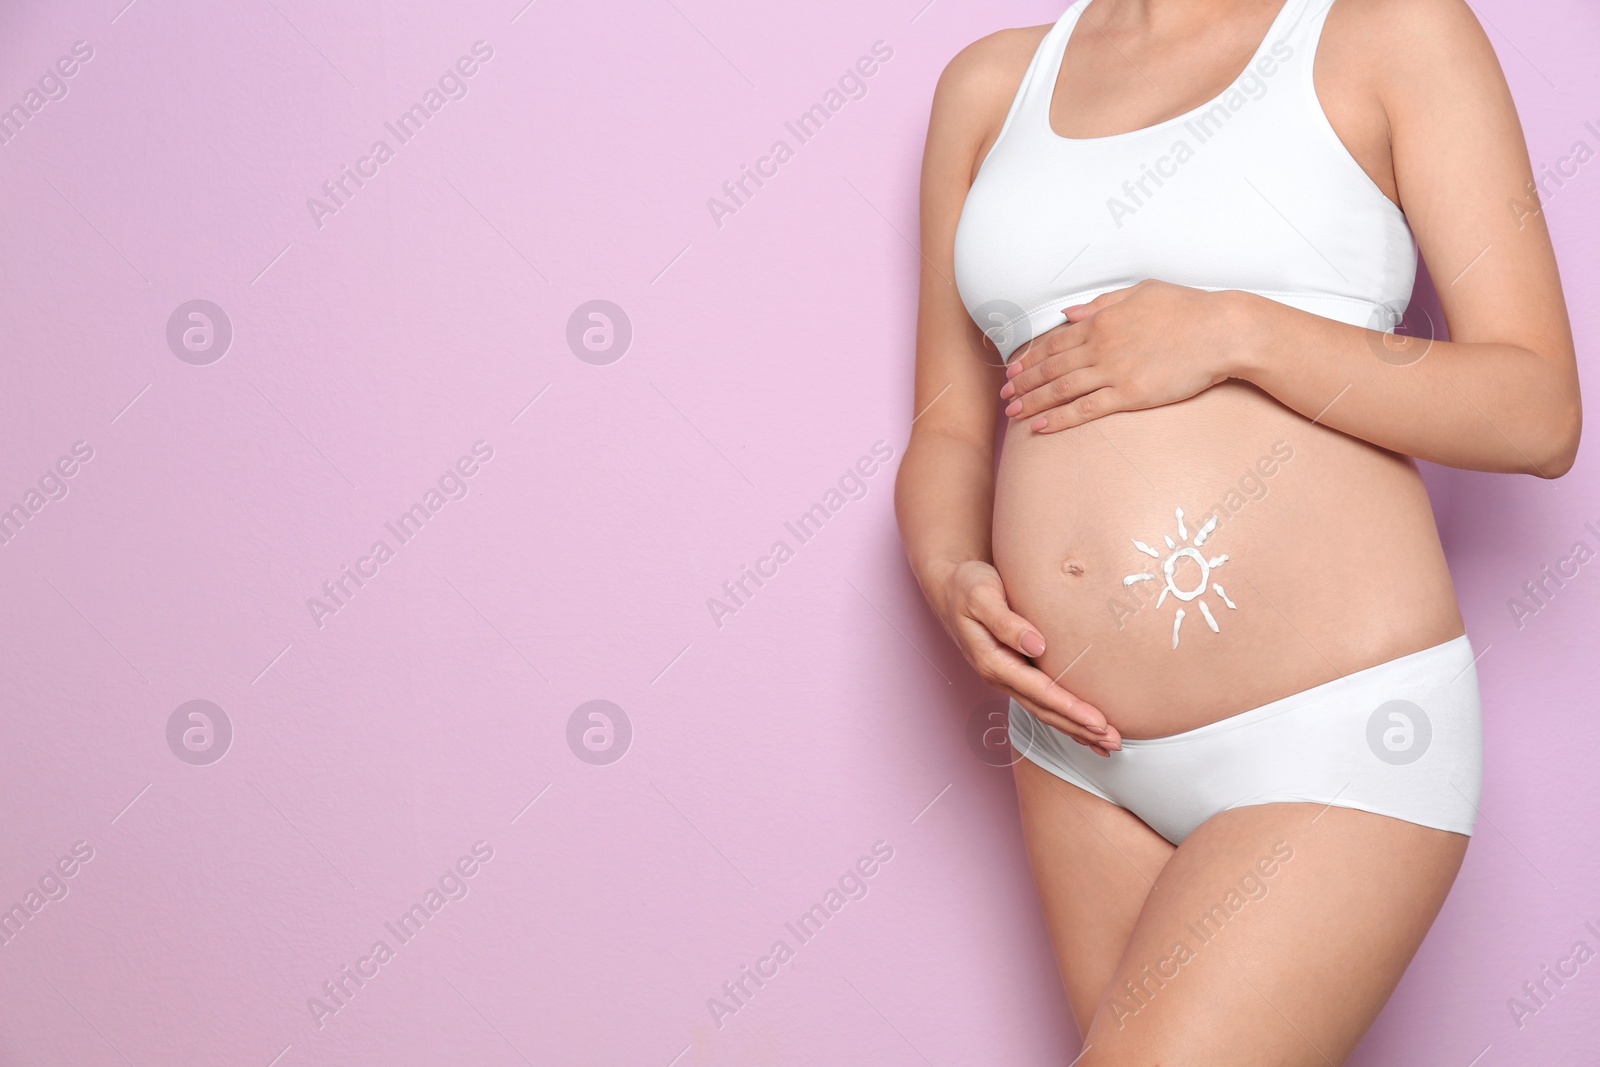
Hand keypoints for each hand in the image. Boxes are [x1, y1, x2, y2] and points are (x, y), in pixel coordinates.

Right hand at [931, 559, 1119, 755]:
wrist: (948, 585)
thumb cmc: (966, 586)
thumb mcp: (980, 597)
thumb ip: (1005, 621)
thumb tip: (1036, 645)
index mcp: (992, 661)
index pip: (1039, 691)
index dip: (1070, 709)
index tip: (1098, 722)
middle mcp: (1000, 675)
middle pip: (1044, 710)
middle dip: (1079, 729)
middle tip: (1114, 743)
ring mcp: (1007, 676)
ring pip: (1044, 710)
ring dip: (1076, 729)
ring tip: (1107, 744)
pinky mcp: (1015, 671)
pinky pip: (1042, 699)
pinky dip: (1065, 715)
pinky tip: (1084, 726)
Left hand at [999, 280, 1240, 431]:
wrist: (1222, 331)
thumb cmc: (1188, 309)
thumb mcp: (1141, 292)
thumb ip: (1102, 303)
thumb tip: (1069, 313)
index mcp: (1102, 320)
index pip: (1054, 342)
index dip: (1030, 358)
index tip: (1013, 370)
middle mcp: (1101, 345)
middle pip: (1050, 367)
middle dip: (1023, 383)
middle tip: (1004, 396)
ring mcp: (1113, 371)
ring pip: (1061, 389)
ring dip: (1032, 402)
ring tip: (1012, 414)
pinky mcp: (1129, 395)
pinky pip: (1085, 409)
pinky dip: (1058, 419)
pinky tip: (1039, 426)